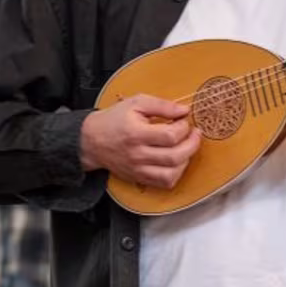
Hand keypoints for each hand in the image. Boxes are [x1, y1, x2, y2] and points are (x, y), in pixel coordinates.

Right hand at [80, 94, 199, 189]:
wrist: (91, 140)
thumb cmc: (114, 120)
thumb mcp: (136, 103)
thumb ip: (162, 105)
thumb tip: (184, 111)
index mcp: (136, 134)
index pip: (170, 136)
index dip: (184, 127)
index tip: (184, 121)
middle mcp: (137, 154)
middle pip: (175, 156)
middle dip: (192, 144)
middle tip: (195, 134)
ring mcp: (138, 169)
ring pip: (171, 173)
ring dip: (186, 160)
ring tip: (186, 147)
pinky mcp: (139, 178)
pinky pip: (164, 183)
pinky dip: (176, 173)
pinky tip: (177, 161)